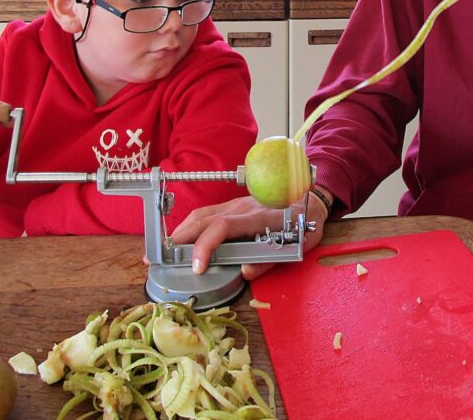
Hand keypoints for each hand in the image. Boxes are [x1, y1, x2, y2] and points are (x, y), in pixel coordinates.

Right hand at [171, 193, 327, 279]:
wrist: (312, 199)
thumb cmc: (304, 225)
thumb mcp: (296, 246)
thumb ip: (269, 261)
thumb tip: (244, 273)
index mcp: (258, 217)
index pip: (224, 227)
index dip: (206, 245)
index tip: (196, 267)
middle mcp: (243, 207)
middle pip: (205, 218)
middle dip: (180, 239)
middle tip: (160, 258)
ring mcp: (237, 203)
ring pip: (202, 213)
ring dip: (181, 231)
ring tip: (166, 250)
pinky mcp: (234, 204)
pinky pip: (207, 212)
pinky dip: (190, 225)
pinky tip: (182, 238)